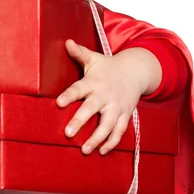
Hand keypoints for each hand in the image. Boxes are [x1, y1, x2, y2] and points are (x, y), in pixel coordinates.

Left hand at [56, 39, 160, 154]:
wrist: (135, 71)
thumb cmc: (107, 67)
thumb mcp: (93, 58)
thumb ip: (79, 53)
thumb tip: (66, 42)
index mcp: (93, 82)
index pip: (79, 89)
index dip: (69, 95)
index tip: (58, 103)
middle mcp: (105, 95)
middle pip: (92, 110)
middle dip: (80, 121)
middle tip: (68, 133)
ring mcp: (116, 107)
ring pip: (107, 125)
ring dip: (96, 139)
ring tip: (84, 150)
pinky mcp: (125, 115)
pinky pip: (120, 131)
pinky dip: (112, 143)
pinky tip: (102, 152)